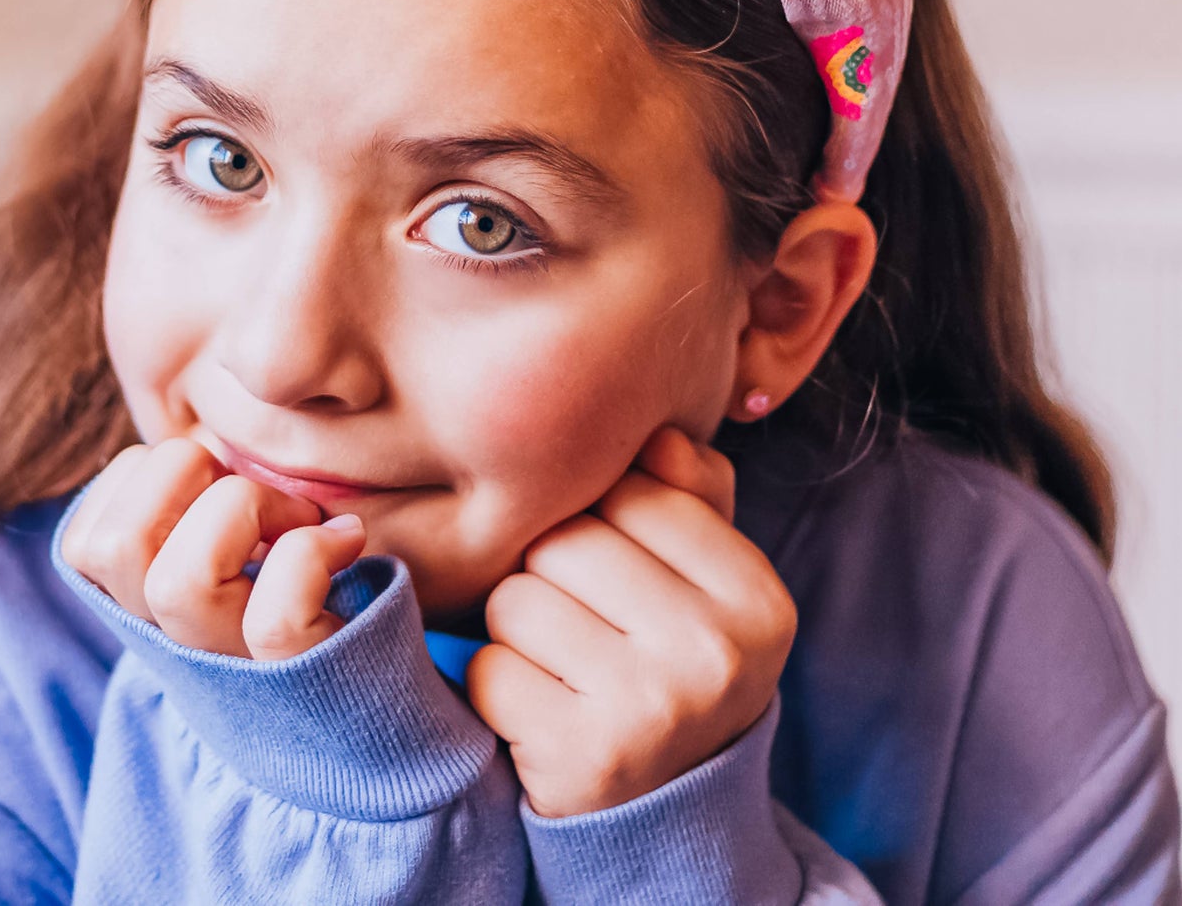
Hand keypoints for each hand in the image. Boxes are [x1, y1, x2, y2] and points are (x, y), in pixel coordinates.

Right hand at [59, 436, 367, 658]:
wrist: (385, 710)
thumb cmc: (309, 598)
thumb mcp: (233, 549)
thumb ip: (196, 502)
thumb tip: (200, 429)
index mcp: (147, 610)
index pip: (85, 542)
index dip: (140, 479)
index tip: (207, 478)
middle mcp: (175, 645)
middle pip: (117, 548)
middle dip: (185, 472)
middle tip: (253, 484)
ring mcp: (232, 670)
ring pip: (180, 583)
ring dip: (248, 508)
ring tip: (302, 514)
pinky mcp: (299, 682)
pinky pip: (275, 618)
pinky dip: (313, 553)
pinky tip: (347, 538)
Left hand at [466, 425, 796, 817]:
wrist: (666, 809)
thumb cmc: (669, 655)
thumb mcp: (705, 573)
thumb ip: (691, 489)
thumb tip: (658, 436)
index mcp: (757, 595)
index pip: (631, 491)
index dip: (602, 519)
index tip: (622, 571)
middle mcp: (717, 654)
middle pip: (564, 542)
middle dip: (551, 572)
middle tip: (585, 622)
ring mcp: (653, 711)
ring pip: (516, 600)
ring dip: (519, 628)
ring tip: (563, 664)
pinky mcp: (583, 760)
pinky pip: (489, 669)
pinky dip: (497, 684)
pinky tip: (541, 709)